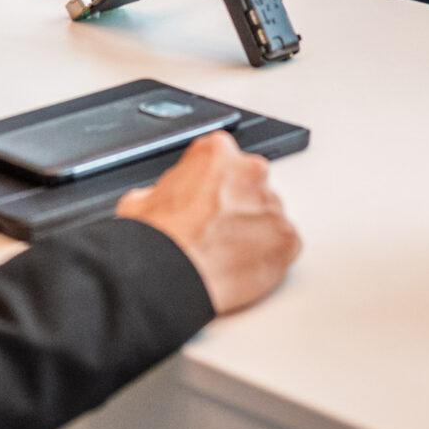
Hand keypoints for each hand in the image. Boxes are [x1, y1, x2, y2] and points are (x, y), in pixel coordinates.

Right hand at [117, 131, 299, 314]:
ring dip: (254, 234)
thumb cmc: (155, 240)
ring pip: (268, 218)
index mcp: (216, 153)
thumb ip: (169, 190)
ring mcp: (271, 205)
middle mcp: (250, 172)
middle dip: (238, 209)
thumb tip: (161, 202)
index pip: (226, 162)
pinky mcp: (286, 239)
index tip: (208, 205)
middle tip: (216, 234)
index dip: (215, 188)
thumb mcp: (142, 198)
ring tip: (226, 257)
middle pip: (252, 188)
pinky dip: (269, 259)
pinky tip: (242, 269)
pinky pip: (284, 247)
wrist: (167, 275)